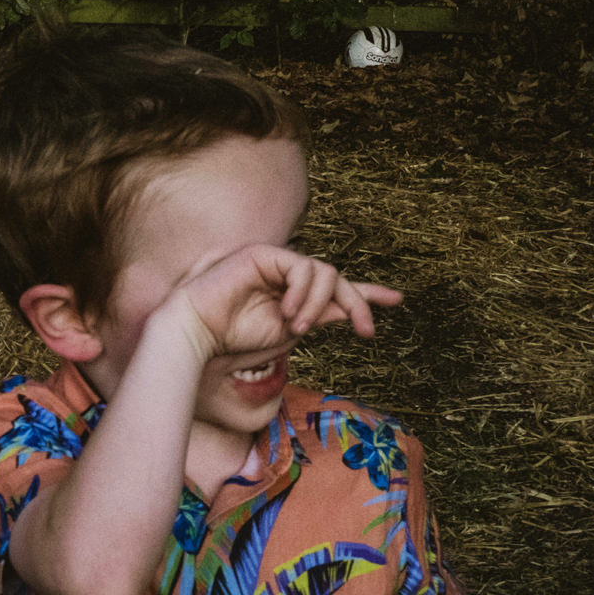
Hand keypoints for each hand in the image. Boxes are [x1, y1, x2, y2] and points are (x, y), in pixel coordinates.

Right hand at [167, 244, 399, 363]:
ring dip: (321, 304)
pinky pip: (303, 267)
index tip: (396, 299)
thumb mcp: (289, 332)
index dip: (365, 293)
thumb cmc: (233, 340)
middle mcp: (284, 275)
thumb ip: (321, 316)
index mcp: (291, 295)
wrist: (197, 337)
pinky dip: (303, 292)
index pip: (334, 289)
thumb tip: (352, 311)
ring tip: (299, 327)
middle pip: (336, 280)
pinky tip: (289, 313)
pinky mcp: (263, 253)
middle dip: (357, 303)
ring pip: (324, 272)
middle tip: (364, 332)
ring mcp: (273, 262)